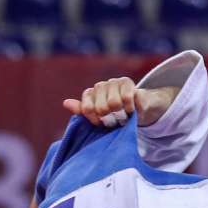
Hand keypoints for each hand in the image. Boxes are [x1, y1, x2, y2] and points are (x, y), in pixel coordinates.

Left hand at [62, 79, 178, 127]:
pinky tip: (132, 110)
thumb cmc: (118, 114)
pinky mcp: (128, 82)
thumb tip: (66, 103)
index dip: (95, 120)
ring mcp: (114, 82)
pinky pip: (127, 98)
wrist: (141, 107)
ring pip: (114, 103)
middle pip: (101, 107)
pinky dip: (131, 108)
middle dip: (110, 118)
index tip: (102, 124)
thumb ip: (83, 111)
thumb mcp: (100, 117)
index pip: (87, 108)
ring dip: (122, 114)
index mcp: (92, 93)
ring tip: (124, 115)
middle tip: (116, 121)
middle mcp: (101, 85)